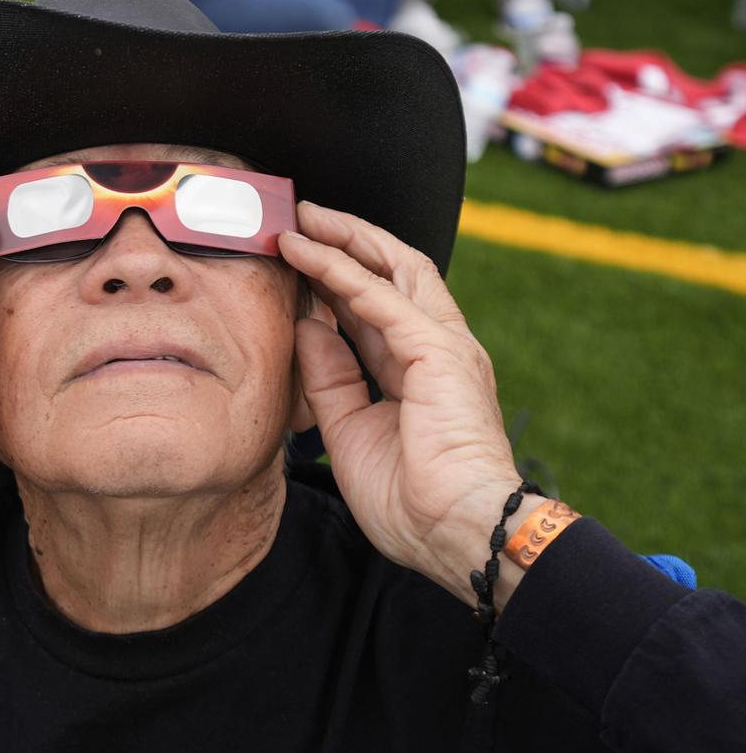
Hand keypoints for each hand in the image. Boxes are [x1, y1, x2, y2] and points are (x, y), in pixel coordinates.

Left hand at [278, 203, 530, 606]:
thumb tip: (307, 327)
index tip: (294, 258)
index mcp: (418, 370)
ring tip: (303, 219)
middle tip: (300, 219)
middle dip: (347, 240)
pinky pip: (383, 299)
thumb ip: (329, 376)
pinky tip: (309, 254)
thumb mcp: (350, 429)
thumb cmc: (412, 501)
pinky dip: (343, 272)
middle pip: (392, 272)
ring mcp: (443, 346)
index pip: (375, 306)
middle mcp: (436, 348)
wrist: (458, 534)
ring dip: (344, 240)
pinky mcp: (439, 352)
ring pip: (393, 270)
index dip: (334, 278)